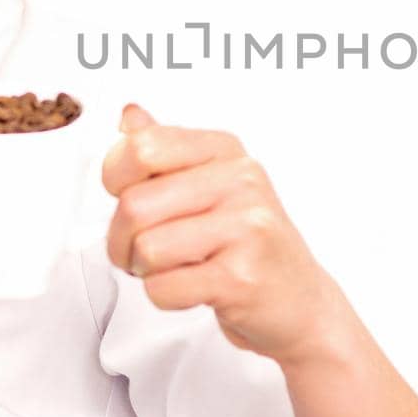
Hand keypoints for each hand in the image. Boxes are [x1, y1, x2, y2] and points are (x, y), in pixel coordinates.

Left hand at [100, 103, 353, 365]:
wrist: (300, 300)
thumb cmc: (249, 244)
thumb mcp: (212, 185)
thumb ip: (168, 151)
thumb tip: (130, 116)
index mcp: (225, 151)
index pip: (142, 147)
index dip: (116, 179)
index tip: (128, 196)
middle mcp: (241, 181)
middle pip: (135, 204)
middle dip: (121, 240)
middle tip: (140, 251)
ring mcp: (246, 227)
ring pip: (147, 248)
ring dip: (144, 270)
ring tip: (172, 268)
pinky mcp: (242, 276)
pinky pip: (164, 288)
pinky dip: (165, 297)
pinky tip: (193, 288)